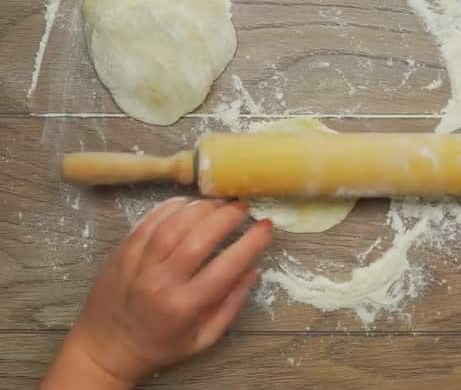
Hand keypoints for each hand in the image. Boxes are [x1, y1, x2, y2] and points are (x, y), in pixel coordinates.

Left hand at [42, 198, 272, 387]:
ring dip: (201, 207)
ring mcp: (139, 263)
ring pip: (174, 224)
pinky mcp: (123, 251)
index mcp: (185, 306)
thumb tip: (253, 270)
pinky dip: (173, 207)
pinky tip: (189, 204)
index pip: (226, 267)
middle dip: (226, 216)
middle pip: (199, 237)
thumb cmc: (159, 346)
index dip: (251, 243)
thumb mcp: (203, 339)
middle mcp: (161, 281)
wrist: (105, 348)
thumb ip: (231, 306)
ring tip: (219, 203)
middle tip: (243, 207)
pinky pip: (150, 220)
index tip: (266, 227)